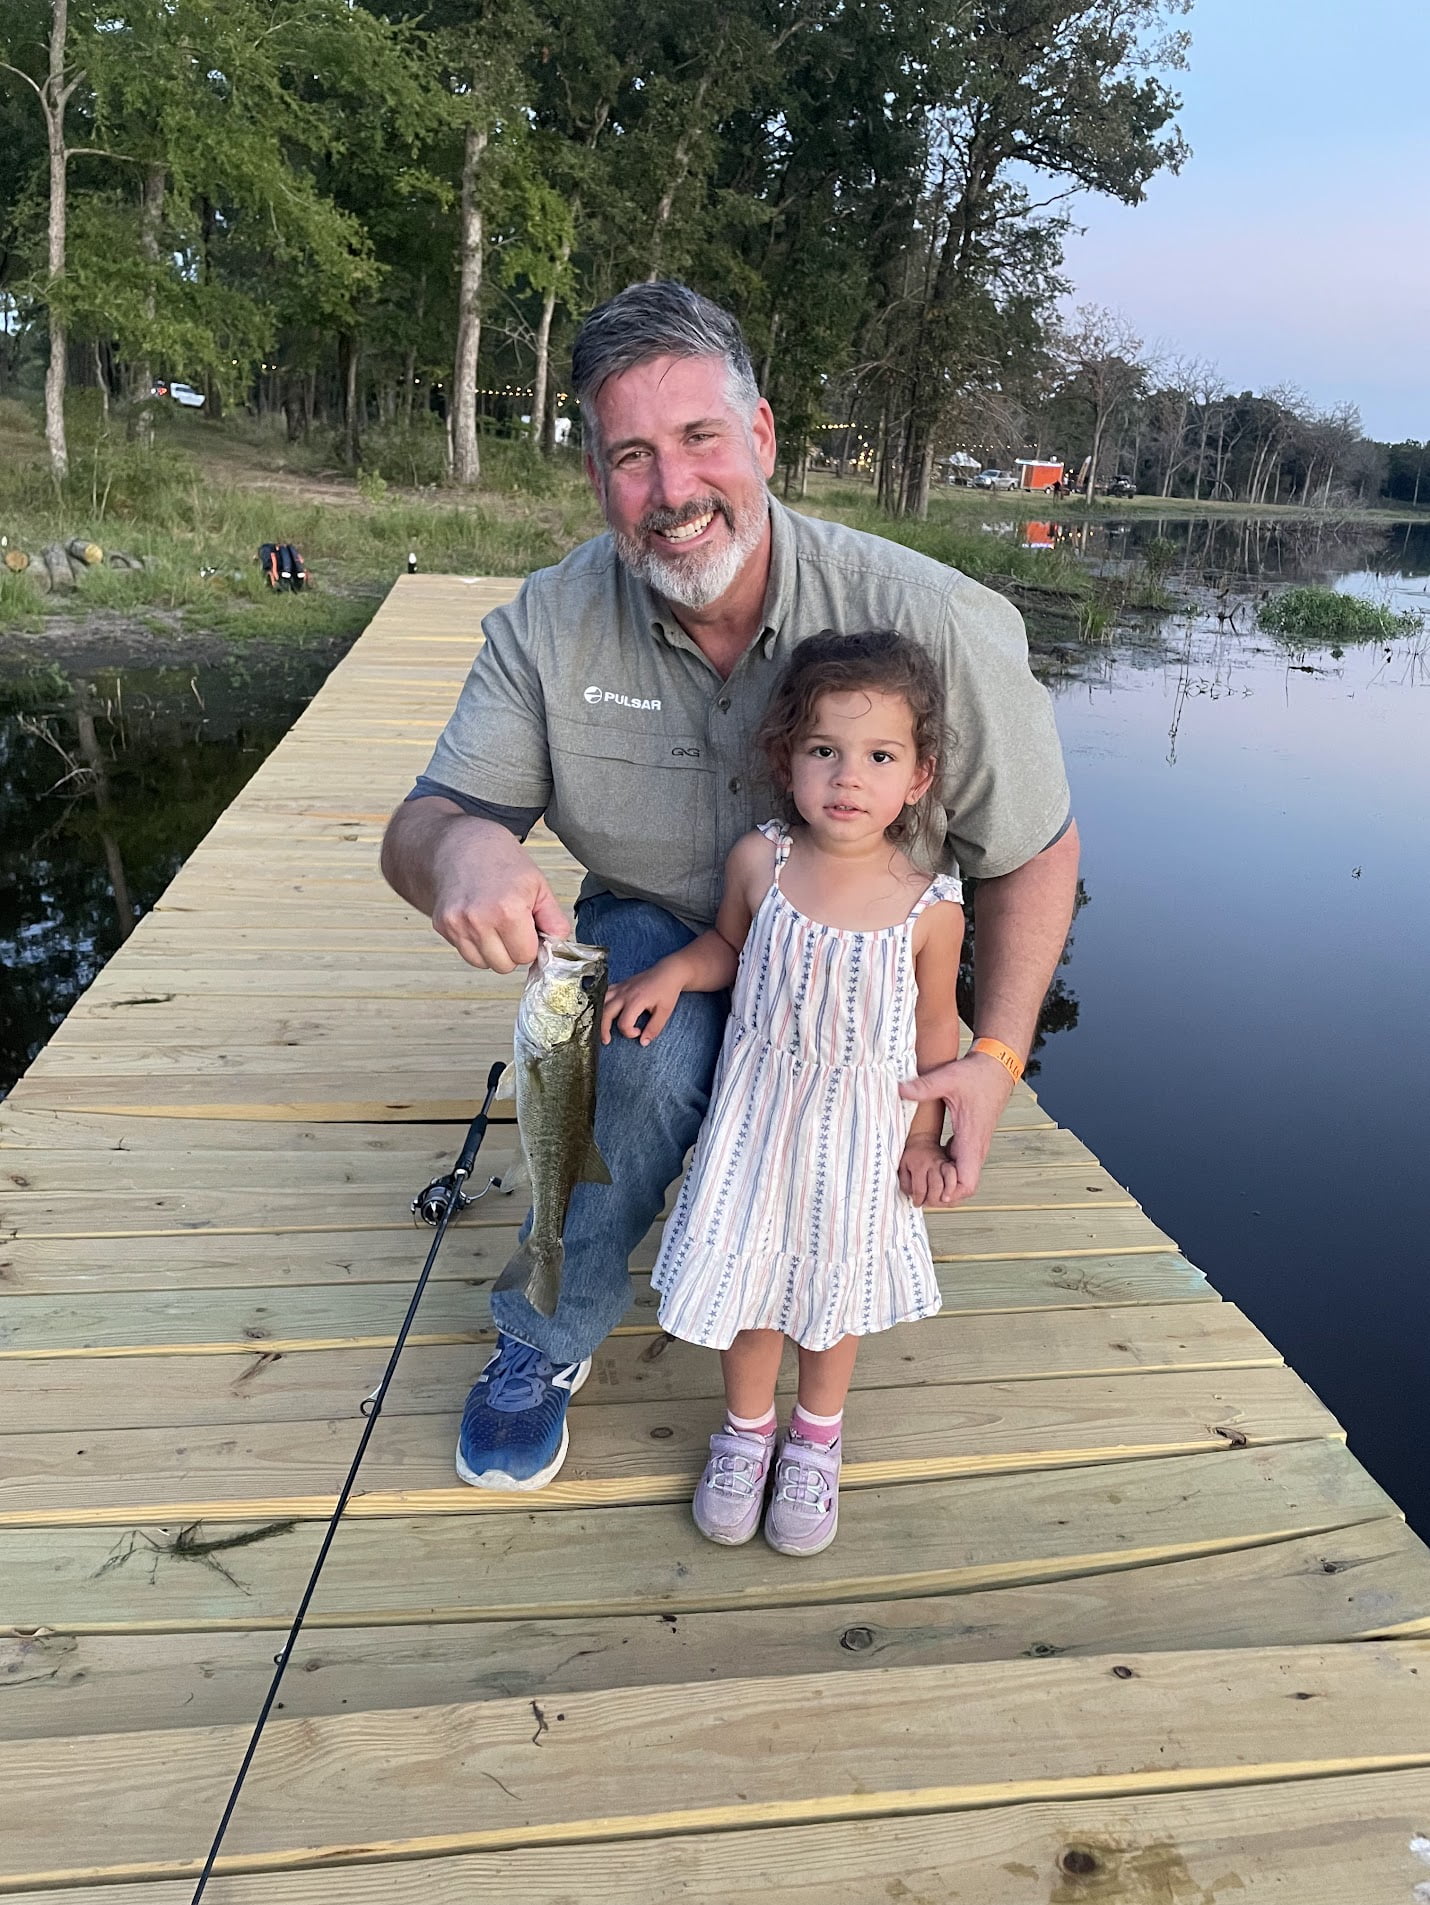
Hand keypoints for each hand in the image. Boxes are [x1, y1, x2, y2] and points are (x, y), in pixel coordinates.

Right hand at [428, 819, 569, 973]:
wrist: (458, 843)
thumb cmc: (500, 859)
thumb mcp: (538, 883)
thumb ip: (554, 920)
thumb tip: (559, 947)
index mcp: (508, 909)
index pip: (526, 956)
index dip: (531, 943)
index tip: (528, 925)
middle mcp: (479, 920)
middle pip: (505, 966)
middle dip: (513, 949)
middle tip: (512, 923)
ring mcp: (457, 925)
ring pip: (484, 964)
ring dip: (494, 950)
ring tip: (494, 921)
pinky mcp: (442, 926)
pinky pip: (467, 954)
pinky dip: (476, 944)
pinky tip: (478, 920)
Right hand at [602, 961, 684, 1043]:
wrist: (668, 972)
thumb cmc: (667, 991)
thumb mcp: (664, 1012)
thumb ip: (653, 1028)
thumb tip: (644, 1042)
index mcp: (636, 1001)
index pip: (623, 1023)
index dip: (629, 1033)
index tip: (639, 1032)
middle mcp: (624, 994)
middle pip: (606, 1014)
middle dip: (604, 1029)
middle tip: (606, 1040)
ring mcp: (620, 988)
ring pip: (601, 1002)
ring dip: (599, 1016)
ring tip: (600, 1027)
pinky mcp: (620, 985)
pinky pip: (604, 993)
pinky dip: (600, 1003)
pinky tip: (602, 1010)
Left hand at [898, 1050, 1015, 1202]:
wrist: (997, 1066)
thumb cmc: (977, 1074)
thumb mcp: (948, 1078)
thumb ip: (923, 1086)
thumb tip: (900, 1090)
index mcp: (971, 1140)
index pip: (966, 1184)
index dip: (949, 1194)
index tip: (929, 1185)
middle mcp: (976, 1147)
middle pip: (963, 1188)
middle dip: (942, 1193)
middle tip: (919, 1186)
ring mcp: (974, 1144)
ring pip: (962, 1176)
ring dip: (943, 1181)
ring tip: (920, 1174)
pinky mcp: (970, 1138)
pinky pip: (959, 1163)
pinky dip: (945, 1167)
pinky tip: (928, 1158)